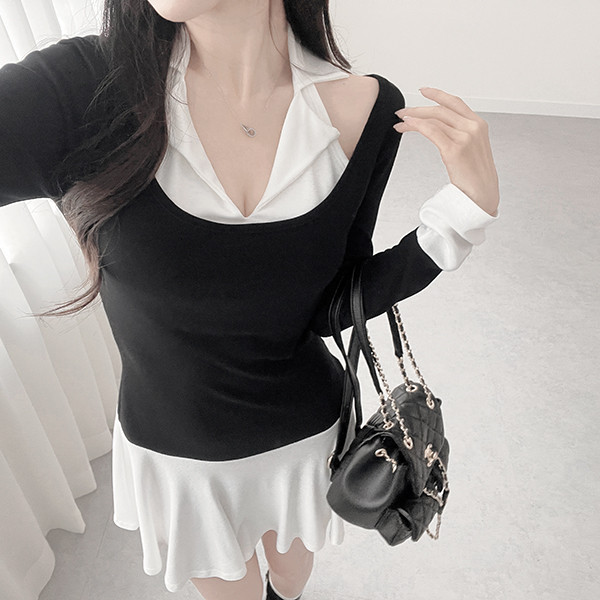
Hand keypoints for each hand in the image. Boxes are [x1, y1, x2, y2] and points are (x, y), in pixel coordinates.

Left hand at [394, 87, 498, 216]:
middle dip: (418, 109)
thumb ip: (460, 136)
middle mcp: (473, 127)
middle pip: (441, 110)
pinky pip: (432, 131)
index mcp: (479, 125)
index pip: (455, 103)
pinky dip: (417, 125)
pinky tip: (407, 125)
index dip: (438, 95)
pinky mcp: (455, 149)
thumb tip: (439, 130)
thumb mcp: (471, 151)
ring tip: (400, 122)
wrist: (482, 196)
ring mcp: (465, 137)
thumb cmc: (475, 179)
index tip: (423, 91)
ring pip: (434, 119)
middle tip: (402, 112)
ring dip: (413, 118)